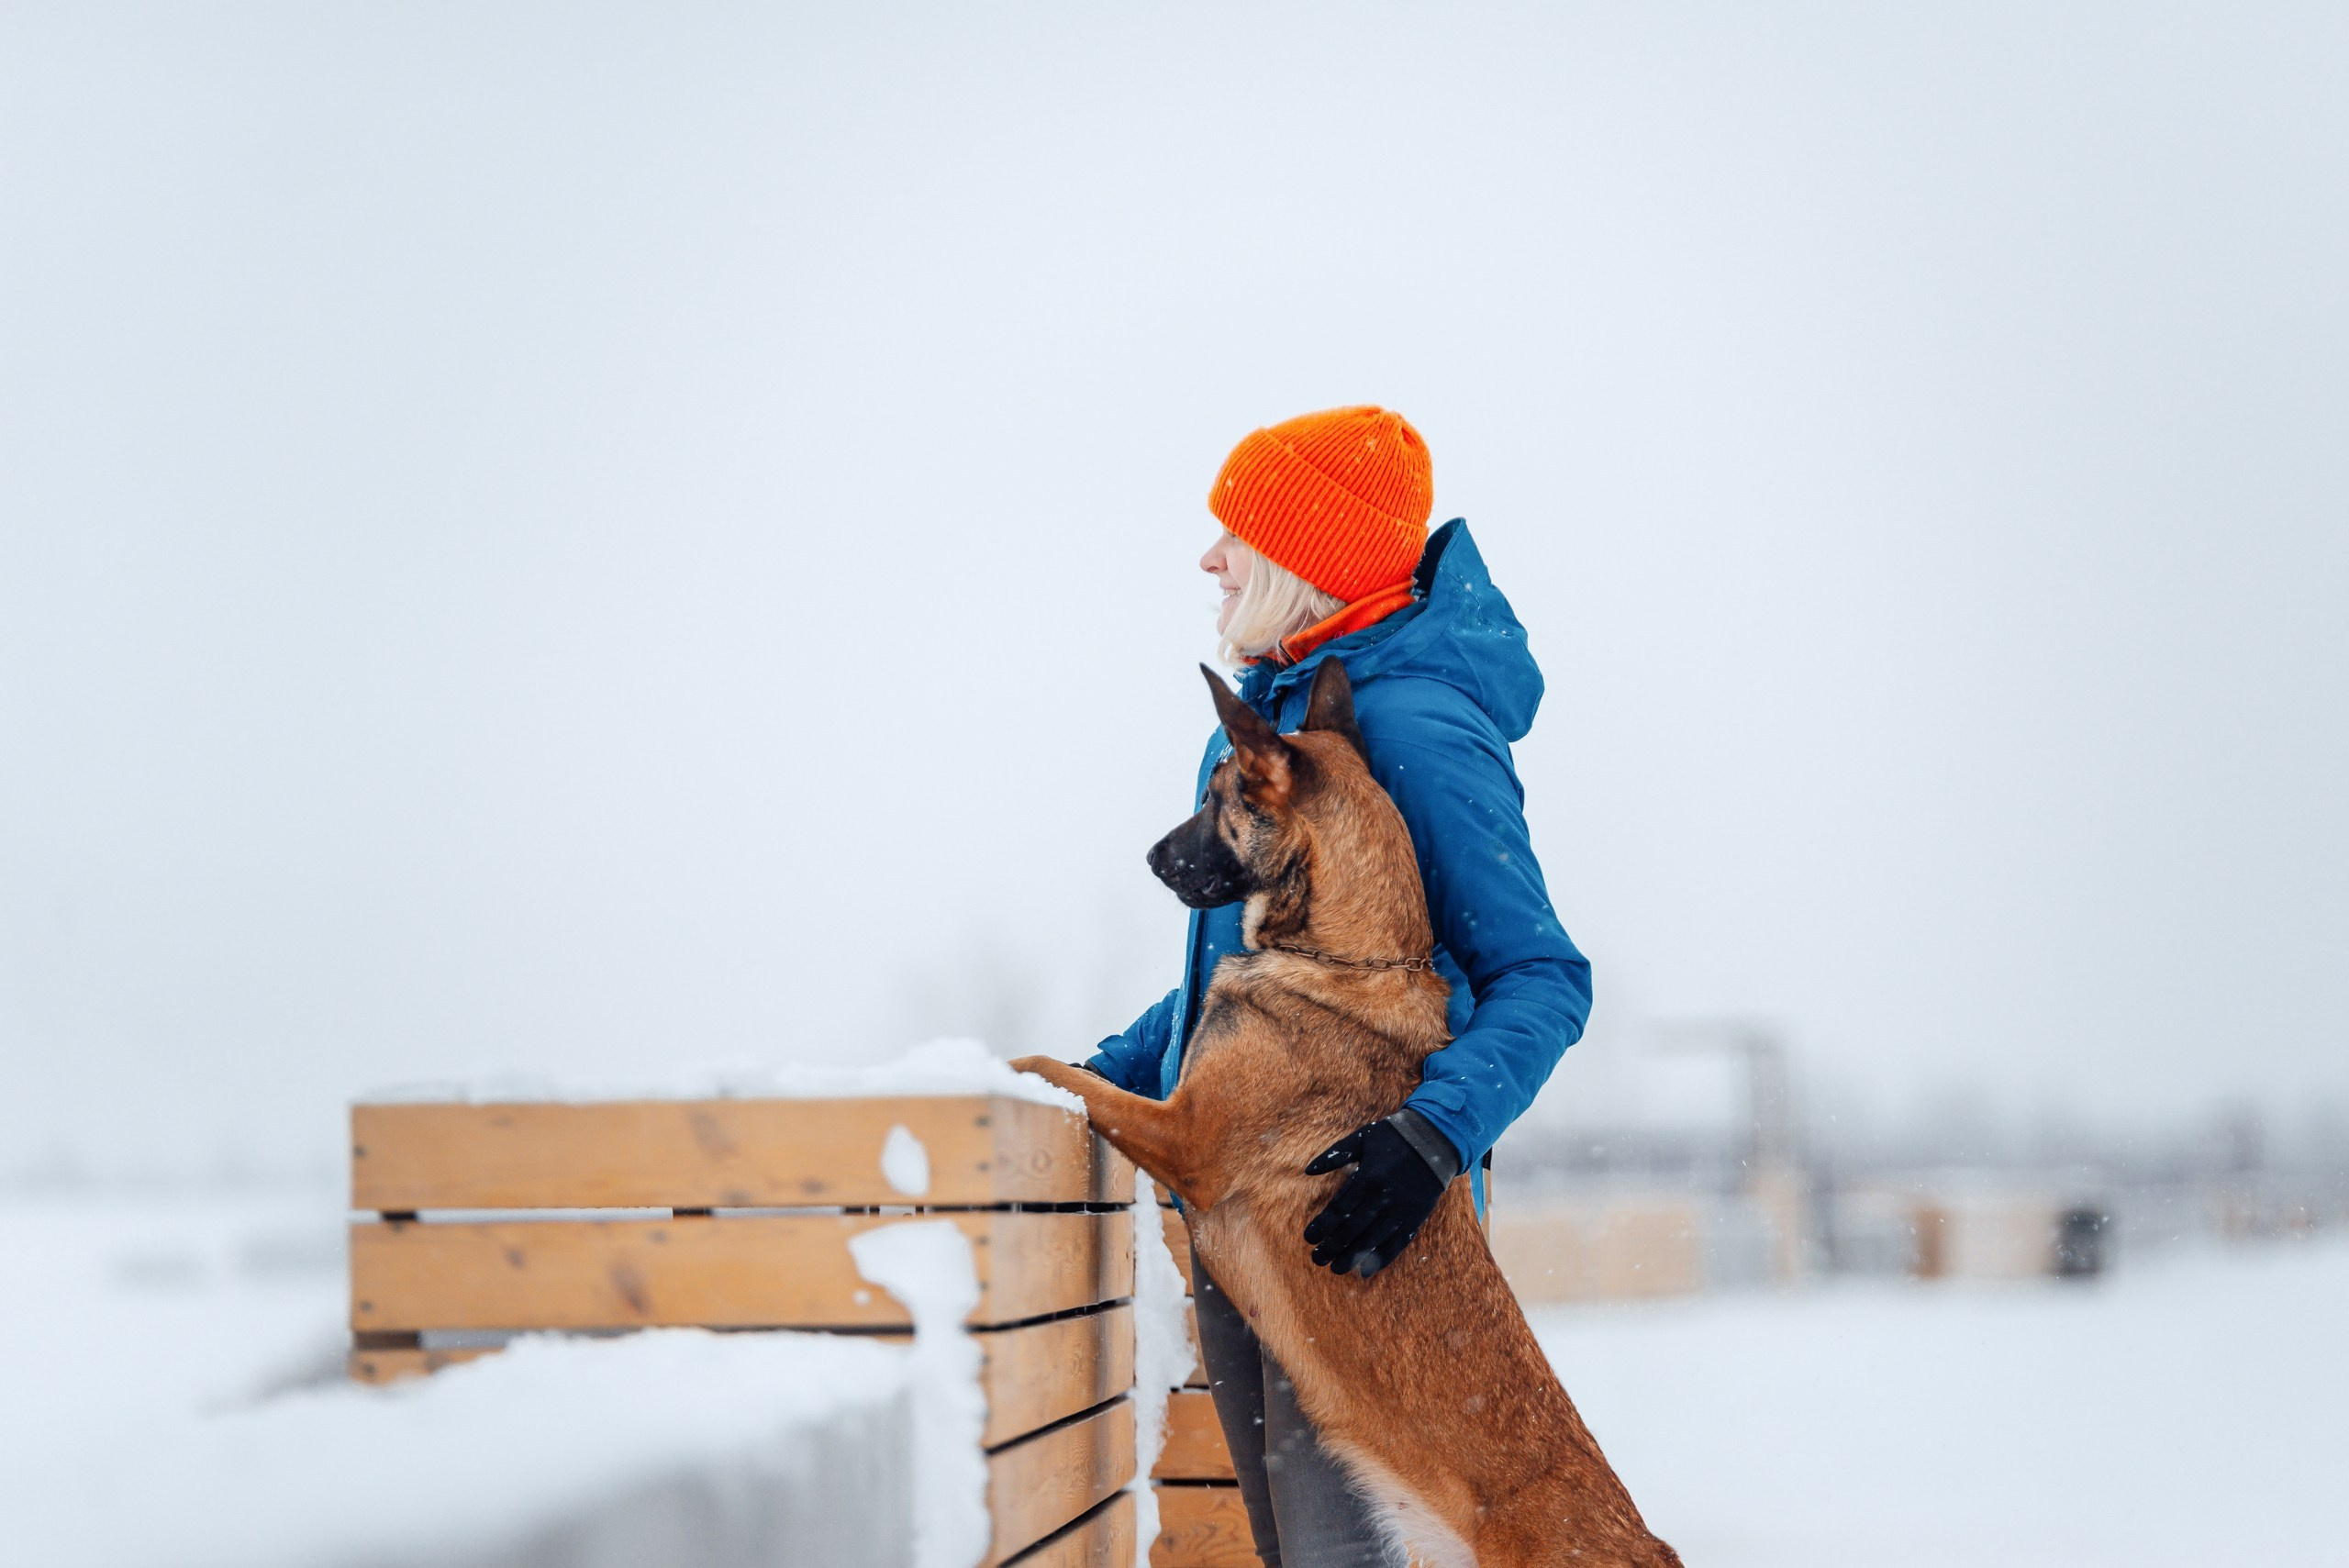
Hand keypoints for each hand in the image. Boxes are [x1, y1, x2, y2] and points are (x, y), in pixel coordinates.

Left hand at [1302, 1119, 1447, 1277]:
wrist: (1436, 1139)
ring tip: (1336, 1269)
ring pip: (1372, 1240)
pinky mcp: (1416, 1217)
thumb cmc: (1394, 1136)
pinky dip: (1382, 1259)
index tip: (1308, 1238)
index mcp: (1366, 1178)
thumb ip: (1334, 1155)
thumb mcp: (1361, 1138)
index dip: (1321, 1226)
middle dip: (1332, 1247)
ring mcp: (1400, 1210)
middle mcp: (1382, 1198)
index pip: (1338, 1210)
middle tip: (1317, 1259)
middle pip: (1352, 1229)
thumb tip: (1307, 1170)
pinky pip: (1397, 1244)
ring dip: (1353, 1257)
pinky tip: (1367, 1270)